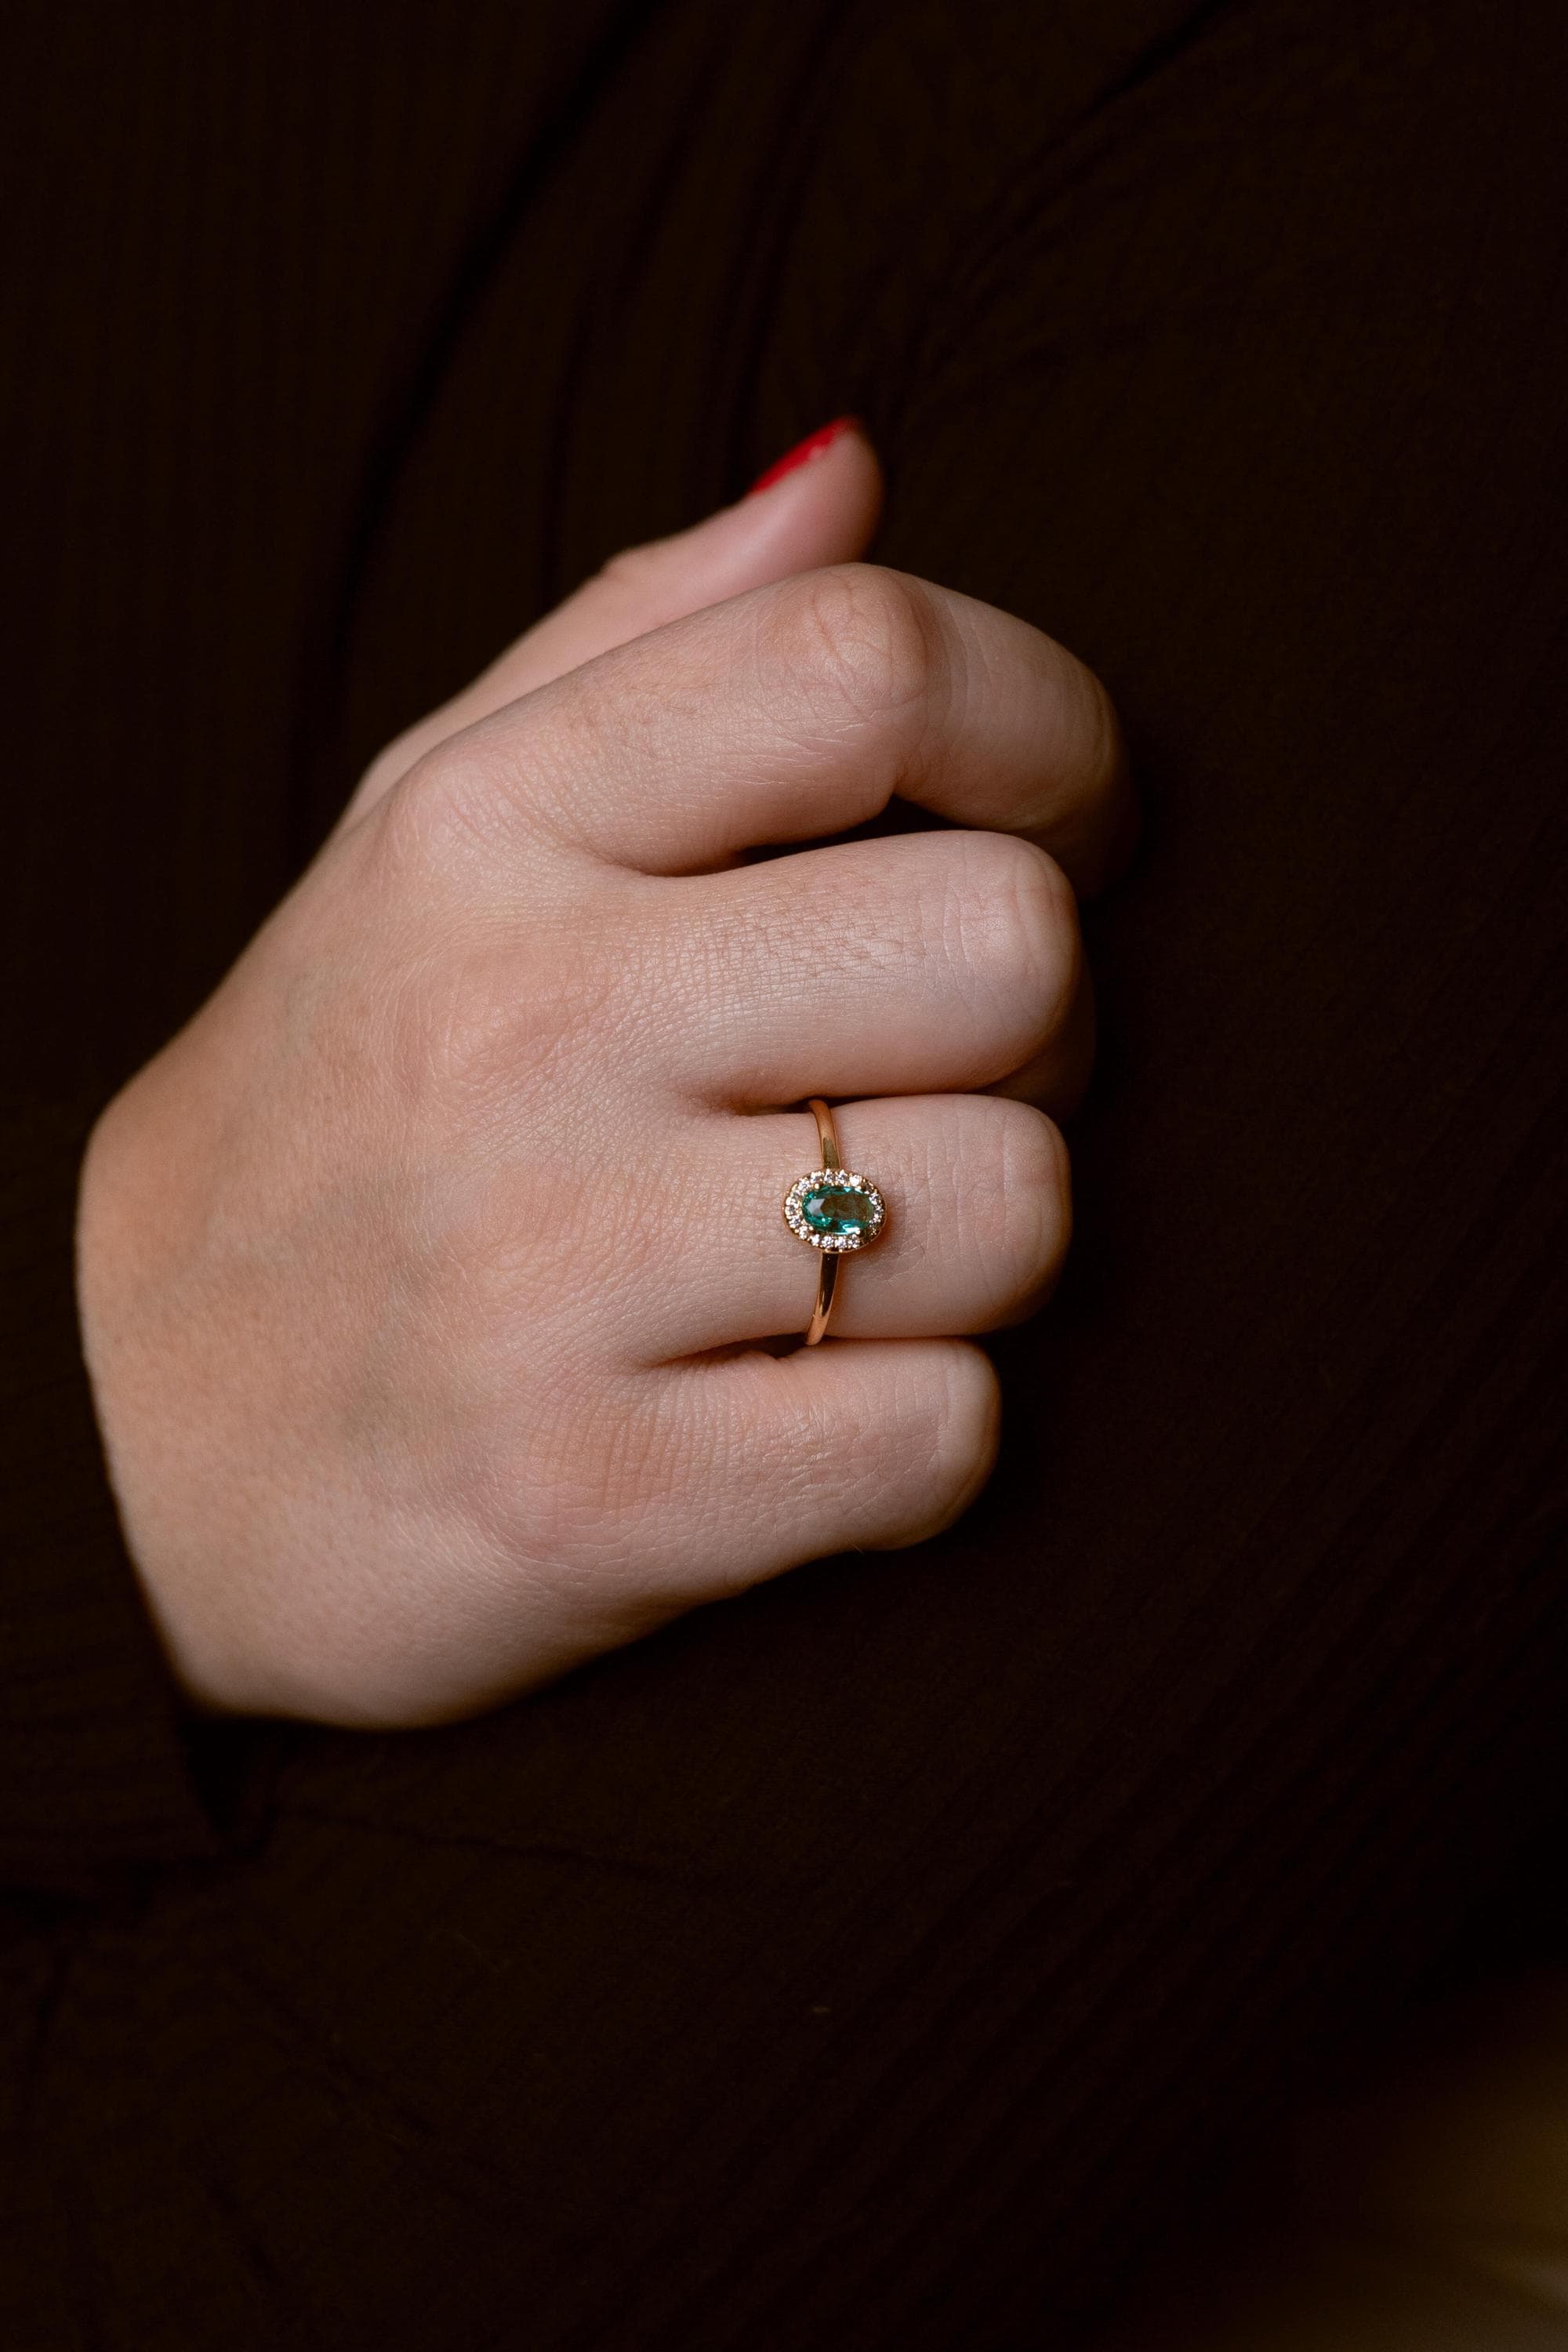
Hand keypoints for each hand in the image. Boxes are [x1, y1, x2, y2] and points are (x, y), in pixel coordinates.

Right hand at [76, 423, 1131, 1725]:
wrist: (110, 1442)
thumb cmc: (332, 1111)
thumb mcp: (427, 835)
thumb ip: (643, 639)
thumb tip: (854, 472)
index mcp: (492, 833)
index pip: (869, 665)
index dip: (1053, 732)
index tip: (1055, 821)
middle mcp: (523, 1028)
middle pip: (1009, 944)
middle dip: (1039, 1025)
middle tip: (932, 1077)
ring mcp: (552, 1274)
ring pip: (1015, 1204)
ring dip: (986, 1247)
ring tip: (852, 1257)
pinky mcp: (595, 1497)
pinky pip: (941, 1436)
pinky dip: (923, 1439)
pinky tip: (807, 1411)